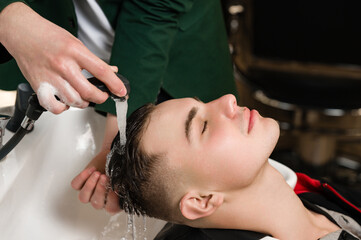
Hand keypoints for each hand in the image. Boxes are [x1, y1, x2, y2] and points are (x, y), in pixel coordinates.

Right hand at [0, 2, 125, 113]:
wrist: (22, 32)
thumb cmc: (48, 36)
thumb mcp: (76, 43)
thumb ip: (94, 60)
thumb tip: (112, 72)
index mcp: (74, 51)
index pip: (101, 71)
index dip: (114, 83)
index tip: (121, 91)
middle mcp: (62, 65)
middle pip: (88, 91)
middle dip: (100, 97)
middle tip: (101, 95)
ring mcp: (50, 77)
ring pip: (74, 101)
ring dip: (83, 103)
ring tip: (83, 97)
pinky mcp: (39, 87)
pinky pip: (55, 107)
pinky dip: (63, 108)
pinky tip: (65, 102)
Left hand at [71, 114, 120, 213]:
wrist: (113, 154)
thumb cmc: (121, 166)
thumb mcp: (126, 175)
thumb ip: (126, 183)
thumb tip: (125, 186)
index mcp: (114, 201)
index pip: (111, 208)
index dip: (112, 199)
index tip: (116, 188)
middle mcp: (100, 199)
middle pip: (96, 203)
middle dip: (100, 189)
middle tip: (105, 177)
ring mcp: (89, 192)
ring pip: (83, 198)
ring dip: (90, 185)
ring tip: (97, 173)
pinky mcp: (80, 183)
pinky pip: (76, 185)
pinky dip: (82, 177)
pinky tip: (91, 170)